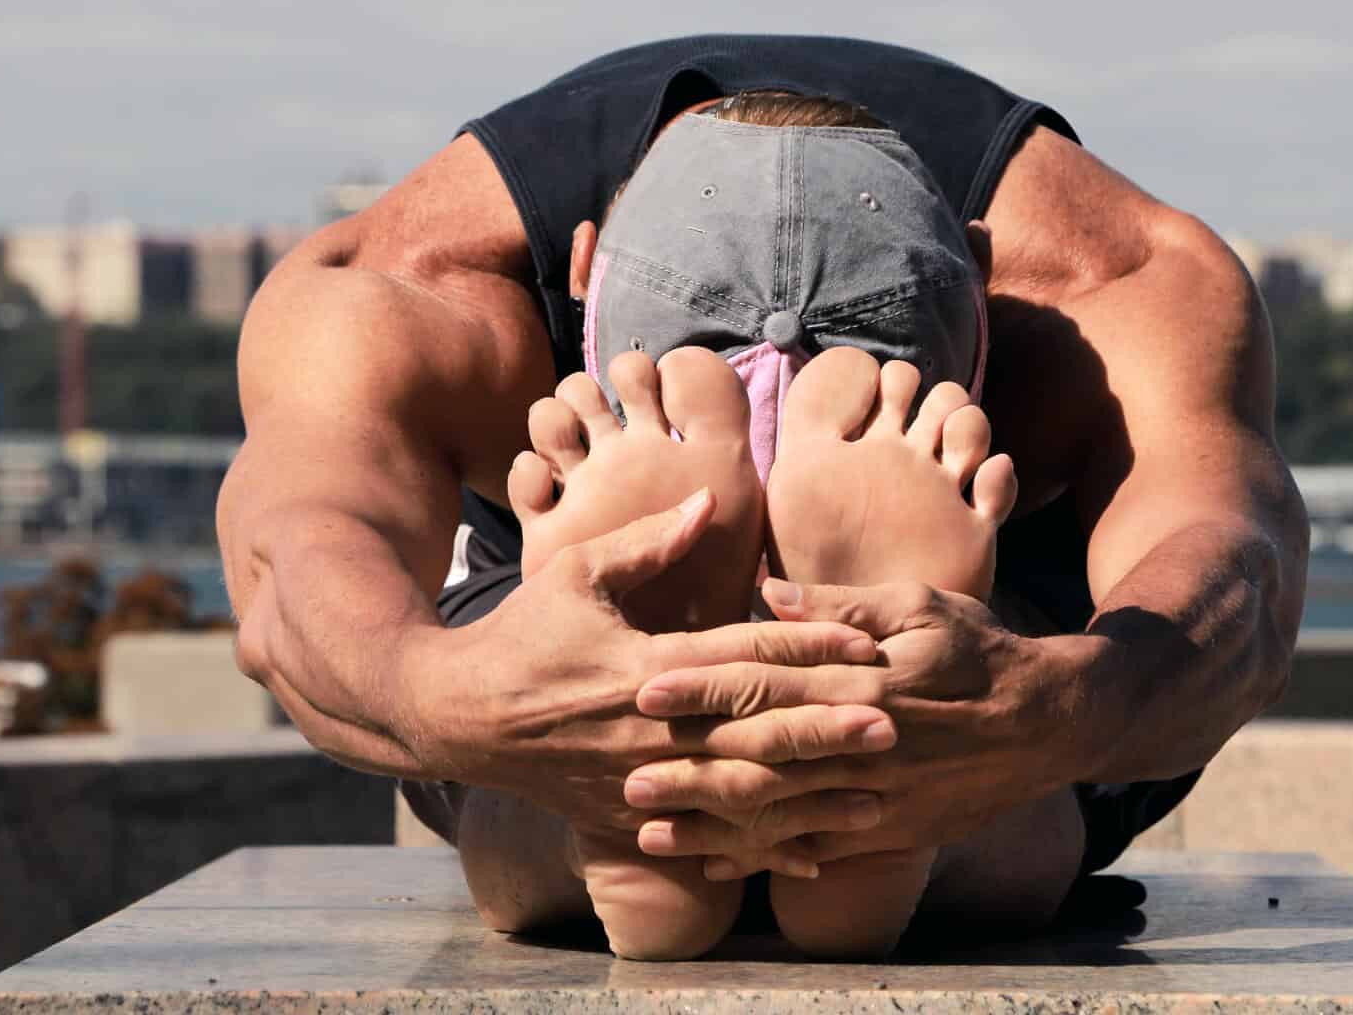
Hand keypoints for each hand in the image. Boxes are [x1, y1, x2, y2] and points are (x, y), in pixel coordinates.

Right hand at [399, 492, 903, 869]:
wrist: (457, 718)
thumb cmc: (522, 634)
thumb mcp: (576, 573)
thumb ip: (647, 541)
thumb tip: (709, 498)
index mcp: (644, 665)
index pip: (742, 657)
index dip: (807, 650)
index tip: (866, 645)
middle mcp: (650, 728)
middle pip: (755, 731)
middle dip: (828, 729)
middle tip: (895, 724)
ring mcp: (642, 779)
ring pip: (742, 794)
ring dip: (812, 796)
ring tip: (877, 796)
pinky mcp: (632, 815)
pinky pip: (709, 835)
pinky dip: (762, 847)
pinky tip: (814, 854)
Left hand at [624, 580, 1077, 873]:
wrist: (1052, 723)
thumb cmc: (982, 651)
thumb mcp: (918, 606)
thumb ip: (836, 606)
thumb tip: (763, 593)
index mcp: (864, 681)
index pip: (767, 684)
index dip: (702, 688)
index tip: (644, 687)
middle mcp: (863, 745)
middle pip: (760, 758)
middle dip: (690, 767)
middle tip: (625, 770)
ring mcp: (877, 795)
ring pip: (780, 814)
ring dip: (712, 823)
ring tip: (650, 826)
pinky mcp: (890, 829)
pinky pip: (815, 847)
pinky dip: (763, 857)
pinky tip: (716, 862)